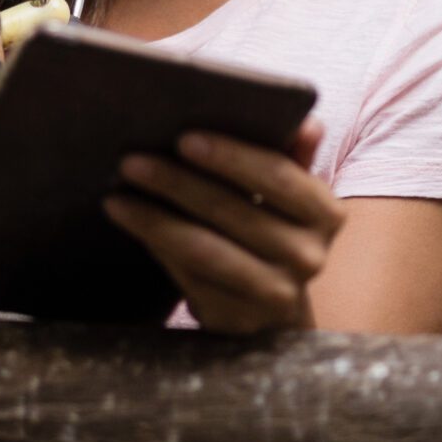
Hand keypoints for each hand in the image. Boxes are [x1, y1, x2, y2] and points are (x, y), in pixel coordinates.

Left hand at [103, 118, 342, 333]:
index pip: (279, 176)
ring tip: (116, 196)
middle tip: (131, 162)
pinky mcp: (238, 319)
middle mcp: (309, 257)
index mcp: (325, 214)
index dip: (231, 157)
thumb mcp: (289, 194)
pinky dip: (156, 247)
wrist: (274, 308)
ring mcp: (275, 294)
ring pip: (204, 249)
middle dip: (177, 183)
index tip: (183, 138)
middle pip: (233, 211)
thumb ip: (293, 155)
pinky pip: (189, 277)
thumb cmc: (274, 230)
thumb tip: (309, 122)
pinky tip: (131, 224)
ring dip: (154, 219)